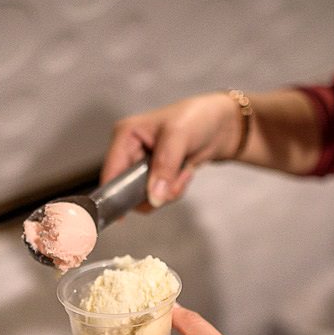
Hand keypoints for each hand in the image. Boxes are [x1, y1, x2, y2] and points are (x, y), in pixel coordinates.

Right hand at [100, 93, 244, 209]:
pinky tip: (185, 172)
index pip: (110, 172)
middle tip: (175, 179)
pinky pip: (160, 196)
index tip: (122, 216)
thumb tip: (153, 197)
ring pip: (146, 197)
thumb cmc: (198, 118)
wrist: (223, 125)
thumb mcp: (179, 136)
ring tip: (184, 170)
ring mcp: (143, 165)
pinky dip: (175, 190)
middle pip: (128, 190)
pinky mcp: (157, 176)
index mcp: (126, 135)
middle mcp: (130, 151)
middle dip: (155, 190)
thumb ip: (164, 166)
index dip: (114, 195)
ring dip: (169, 191)